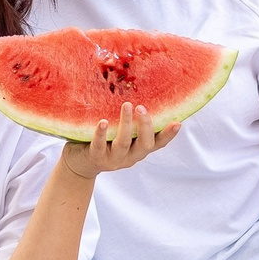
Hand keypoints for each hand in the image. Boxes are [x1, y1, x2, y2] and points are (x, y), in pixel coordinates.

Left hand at [59, 104, 180, 178]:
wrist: (81, 164)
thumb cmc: (106, 143)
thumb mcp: (123, 135)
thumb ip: (133, 124)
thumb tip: (143, 96)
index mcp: (138, 149)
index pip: (158, 143)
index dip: (168, 135)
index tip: (177, 122)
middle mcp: (130, 156)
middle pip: (144, 144)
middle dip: (145, 126)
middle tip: (142, 108)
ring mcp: (113, 159)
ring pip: (123, 143)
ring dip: (126, 124)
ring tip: (126, 105)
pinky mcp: (96, 157)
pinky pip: (99, 146)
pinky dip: (101, 134)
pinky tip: (102, 122)